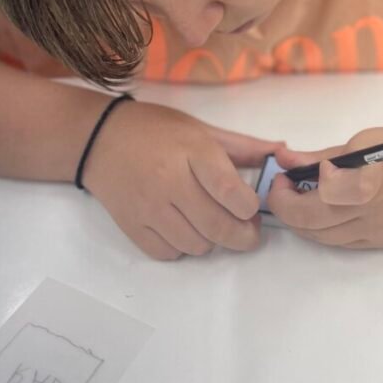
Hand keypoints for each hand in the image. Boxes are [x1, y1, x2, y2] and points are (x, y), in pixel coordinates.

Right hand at [84, 99, 283, 260]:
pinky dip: (184, 248)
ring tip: (213, 223)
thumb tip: (282, 151)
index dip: (249, 207)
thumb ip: (243, 146)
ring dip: (214, 241)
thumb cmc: (157, 131)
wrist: (101, 139)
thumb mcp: (201, 129)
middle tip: (249, 229)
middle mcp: (169, 181)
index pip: (229, 191)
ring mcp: (149, 207)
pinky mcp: (132, 227)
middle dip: (244, 236)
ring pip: (197, 246)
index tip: (254, 208)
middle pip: (217, 227)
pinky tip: (186, 228)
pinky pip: (169, 253)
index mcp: (191, 151)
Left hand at [268, 121, 382, 248]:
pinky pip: (347, 242)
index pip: (308, 204)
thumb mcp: (370, 140)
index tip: (283, 172)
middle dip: (287, 208)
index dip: (285, 192)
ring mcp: (382, 235)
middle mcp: (372, 219)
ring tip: (301, 195)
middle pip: (312, 227)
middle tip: (283, 185)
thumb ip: (327, 155)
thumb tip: (288, 158)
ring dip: (305, 221)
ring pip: (326, 240)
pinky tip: (326, 208)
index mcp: (366, 187)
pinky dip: (327, 229)